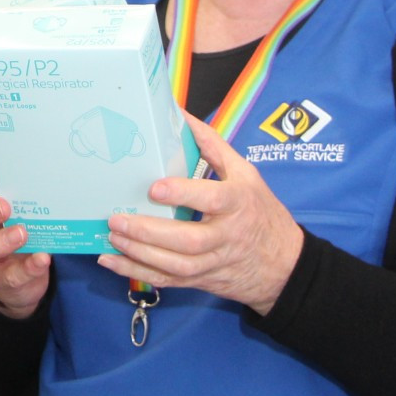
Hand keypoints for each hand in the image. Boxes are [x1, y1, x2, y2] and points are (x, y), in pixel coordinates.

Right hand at [0, 151, 50, 319]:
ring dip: (1, 241)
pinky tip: (42, 258)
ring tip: (23, 233)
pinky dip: (28, 267)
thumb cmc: (22, 234)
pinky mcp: (4, 281)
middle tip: (4, 205)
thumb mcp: (22, 212)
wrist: (20, 284)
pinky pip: (14, 276)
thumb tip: (51, 162)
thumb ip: (28, 193)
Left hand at [98, 113, 303, 314]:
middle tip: (117, 219)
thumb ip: (212, 145)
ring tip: (112, 237)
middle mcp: (226, 236)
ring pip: (176, 265)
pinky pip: (168, 280)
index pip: (211, 200)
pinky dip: (137, 273)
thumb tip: (180, 114)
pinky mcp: (201, 279)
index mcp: (237, 203)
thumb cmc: (260, 211)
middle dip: (149, 232)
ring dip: (140, 254)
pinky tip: (112, 261)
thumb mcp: (245, 173)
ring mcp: (213, 262)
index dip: (183, 195)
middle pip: (187, 240)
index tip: (154, 187)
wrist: (284, 264)